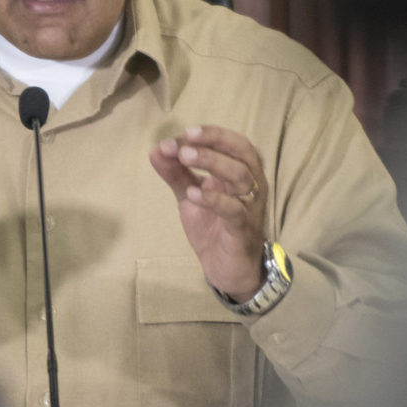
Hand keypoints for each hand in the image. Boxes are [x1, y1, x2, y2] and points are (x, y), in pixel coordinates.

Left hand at [149, 125, 267, 301]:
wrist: (229, 271)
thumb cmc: (214, 229)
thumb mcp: (190, 197)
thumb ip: (176, 174)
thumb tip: (156, 150)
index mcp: (240, 173)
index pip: (231, 144)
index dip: (208, 135)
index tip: (178, 137)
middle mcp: (251, 185)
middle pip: (242, 153)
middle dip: (214, 141)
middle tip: (185, 140)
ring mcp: (249, 207)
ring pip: (241, 177)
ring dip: (213, 163)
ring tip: (185, 158)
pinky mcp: (242, 230)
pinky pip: (234, 210)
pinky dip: (213, 200)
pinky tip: (192, 194)